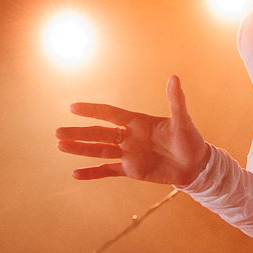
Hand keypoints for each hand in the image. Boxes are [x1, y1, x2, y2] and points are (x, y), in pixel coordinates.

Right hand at [56, 75, 210, 185]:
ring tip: (60, 146)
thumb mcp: (183, 121)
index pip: (110, 114)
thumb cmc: (190, 140)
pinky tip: (75, 174)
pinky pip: (108, 172)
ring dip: (80, 150)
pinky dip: (93, 174)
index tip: (73, 107)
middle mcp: (128, 137)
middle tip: (57, 132)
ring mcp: (128, 154)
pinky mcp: (131, 170)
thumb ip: (175, 101)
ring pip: (99, 151)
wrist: (195, 165)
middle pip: (99, 134)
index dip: (92, 110)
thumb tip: (174, 78)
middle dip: (79, 133)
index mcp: (137, 122)